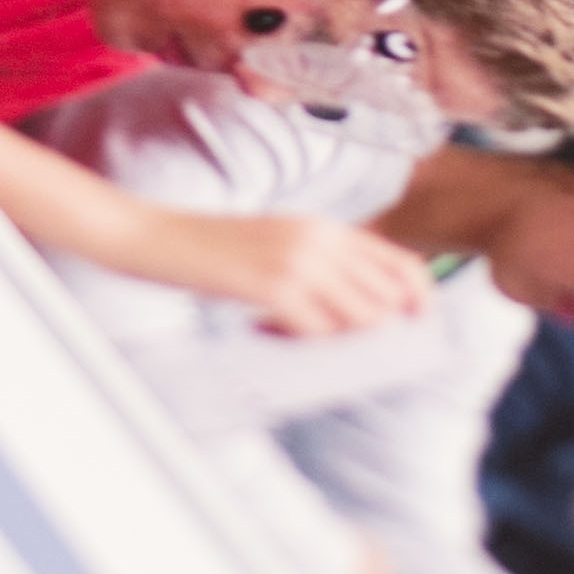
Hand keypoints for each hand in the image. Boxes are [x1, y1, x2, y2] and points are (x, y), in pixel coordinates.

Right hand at [165, 214, 431, 337]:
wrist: (154, 235)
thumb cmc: (208, 247)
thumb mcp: (275, 242)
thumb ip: (316, 264)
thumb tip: (355, 314)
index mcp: (323, 227)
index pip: (400, 264)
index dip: (419, 301)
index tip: (415, 329)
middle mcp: (319, 239)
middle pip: (386, 298)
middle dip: (377, 332)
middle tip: (338, 346)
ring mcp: (298, 262)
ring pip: (359, 319)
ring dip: (339, 342)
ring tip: (295, 339)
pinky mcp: (273, 287)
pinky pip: (319, 332)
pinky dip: (304, 346)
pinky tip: (267, 335)